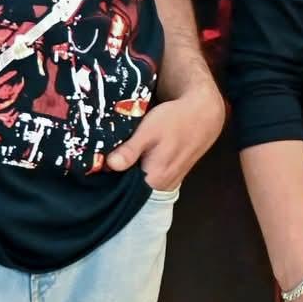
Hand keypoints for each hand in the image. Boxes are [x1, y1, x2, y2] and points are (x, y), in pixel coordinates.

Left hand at [106, 88, 224, 190]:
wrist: (204, 114)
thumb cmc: (175, 120)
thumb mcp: (149, 130)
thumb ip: (130, 150)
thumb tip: (109, 166)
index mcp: (155, 180)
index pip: (121, 187)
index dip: (108, 176)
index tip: (98, 162)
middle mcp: (163, 186)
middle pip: (132, 186)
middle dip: (119, 173)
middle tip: (108, 154)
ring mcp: (170, 182)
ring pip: (142, 181)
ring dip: (131, 170)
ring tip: (122, 152)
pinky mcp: (174, 176)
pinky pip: (152, 178)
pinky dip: (143, 169)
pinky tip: (140, 154)